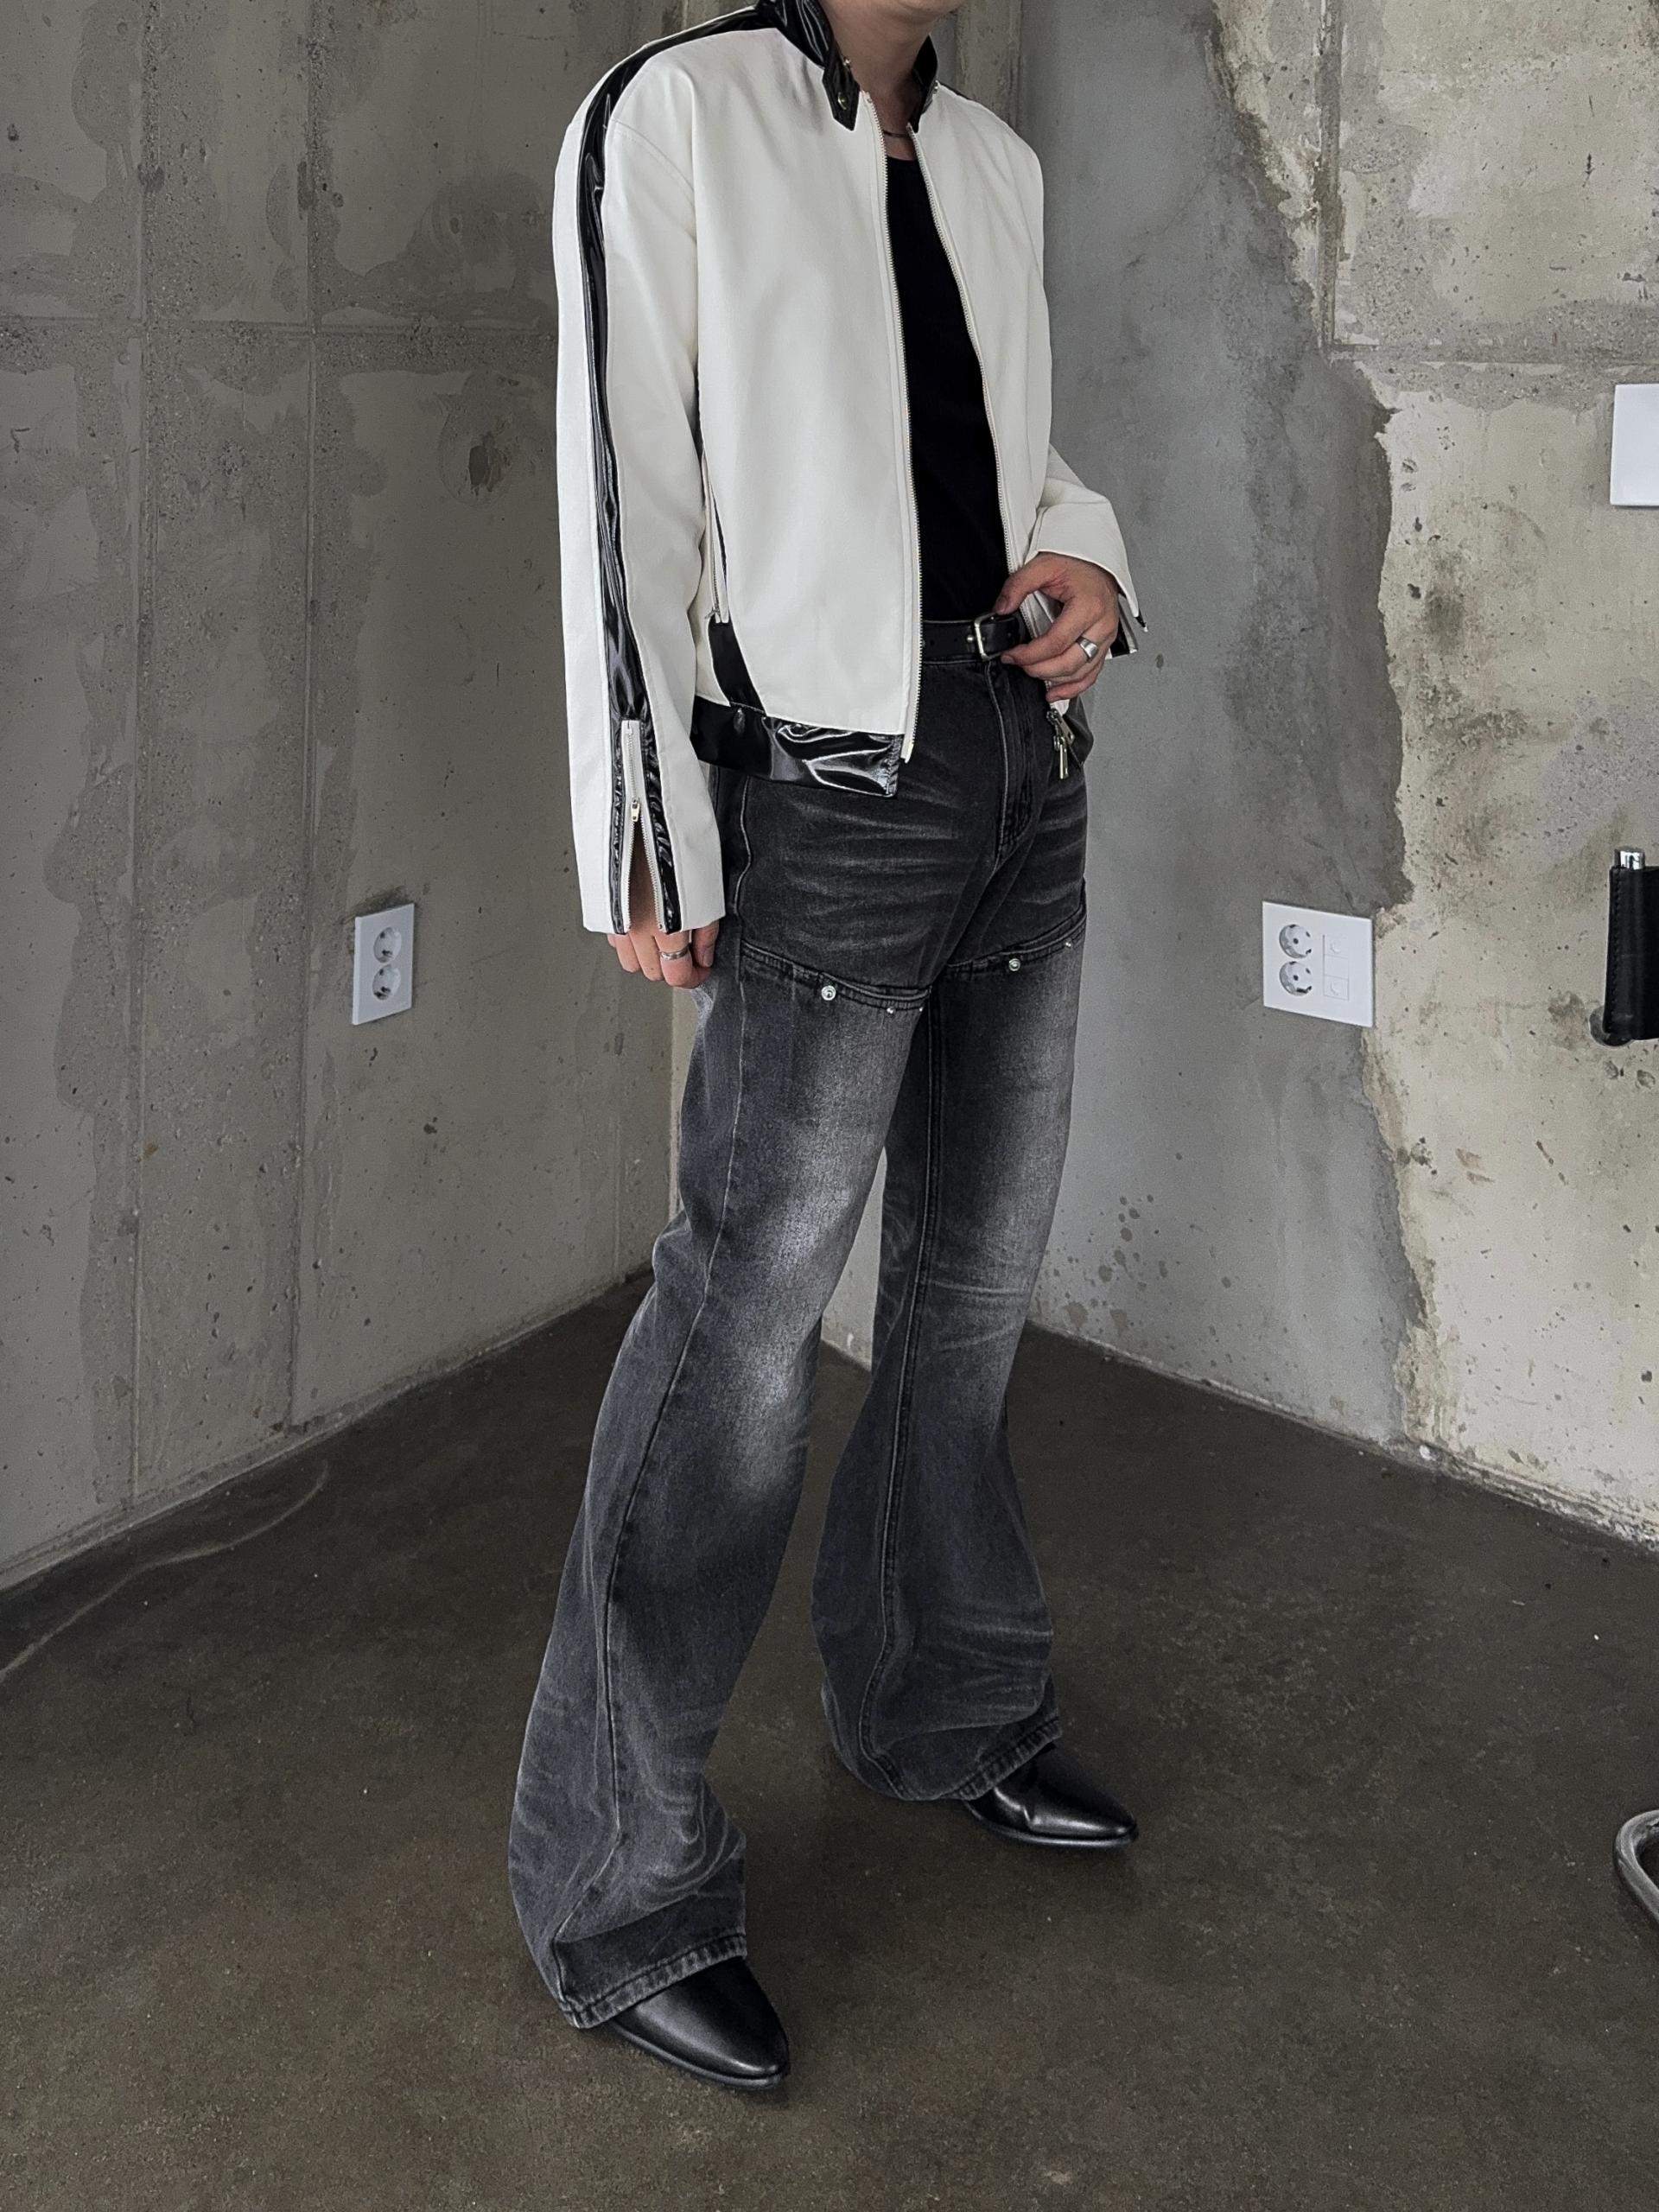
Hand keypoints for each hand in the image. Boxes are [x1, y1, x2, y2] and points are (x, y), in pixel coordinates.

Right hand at [608, 833, 718, 986]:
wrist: (642, 801)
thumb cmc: (676, 832)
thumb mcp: (708, 884)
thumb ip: (705, 930)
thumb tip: (704, 956)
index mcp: (666, 925)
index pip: (677, 977)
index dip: (694, 977)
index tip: (702, 968)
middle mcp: (636, 927)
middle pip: (652, 973)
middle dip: (672, 966)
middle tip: (688, 949)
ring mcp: (615, 916)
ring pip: (629, 960)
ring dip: (649, 955)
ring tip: (665, 934)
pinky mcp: (602, 903)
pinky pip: (614, 936)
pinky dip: (629, 936)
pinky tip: (644, 917)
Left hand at [993, 554, 1121, 701]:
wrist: (1098, 561)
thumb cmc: (1078, 563)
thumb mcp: (1043, 566)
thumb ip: (1018, 586)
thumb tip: (1001, 608)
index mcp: (1088, 607)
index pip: (1055, 643)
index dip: (1029, 654)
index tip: (1012, 654)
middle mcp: (1101, 625)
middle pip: (1069, 663)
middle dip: (1039, 669)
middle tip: (1019, 664)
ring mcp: (1106, 637)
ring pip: (1081, 673)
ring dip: (1055, 681)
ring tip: (1034, 676)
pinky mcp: (1105, 645)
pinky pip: (1092, 674)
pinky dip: (1074, 687)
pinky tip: (1057, 693)